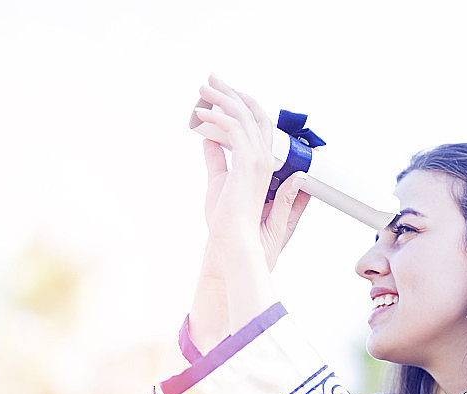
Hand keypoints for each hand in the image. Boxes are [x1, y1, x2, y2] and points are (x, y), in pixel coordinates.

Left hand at [196, 76, 310, 270]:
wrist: (235, 242)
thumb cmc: (227, 220)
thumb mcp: (219, 181)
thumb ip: (217, 158)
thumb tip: (208, 139)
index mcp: (263, 162)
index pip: (257, 124)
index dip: (241, 104)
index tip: (222, 92)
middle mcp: (266, 157)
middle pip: (253, 113)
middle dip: (232, 93)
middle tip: (213, 78)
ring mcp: (260, 160)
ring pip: (242, 116)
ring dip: (221, 98)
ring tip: (202, 88)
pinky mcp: (249, 163)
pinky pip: (232, 129)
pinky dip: (216, 117)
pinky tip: (200, 113)